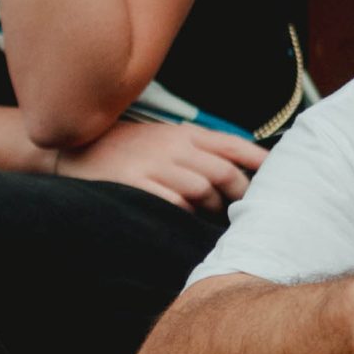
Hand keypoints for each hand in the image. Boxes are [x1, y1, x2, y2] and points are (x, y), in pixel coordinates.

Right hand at [53, 118, 268, 212]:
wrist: (73, 148)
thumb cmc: (127, 148)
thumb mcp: (164, 137)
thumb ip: (198, 149)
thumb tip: (238, 171)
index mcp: (184, 133)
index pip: (233, 145)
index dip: (260, 161)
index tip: (280, 176)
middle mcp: (173, 146)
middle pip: (224, 172)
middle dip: (240, 195)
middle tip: (243, 210)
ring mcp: (153, 164)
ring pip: (201, 190)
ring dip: (212, 209)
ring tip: (211, 218)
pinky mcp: (133, 183)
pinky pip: (171, 203)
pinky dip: (183, 214)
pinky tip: (183, 220)